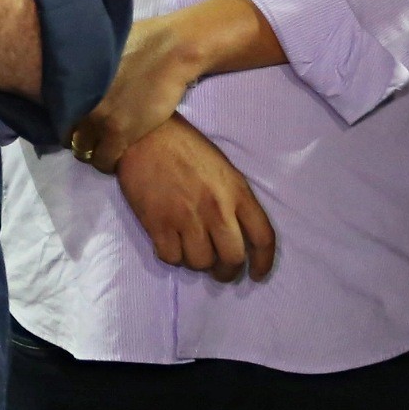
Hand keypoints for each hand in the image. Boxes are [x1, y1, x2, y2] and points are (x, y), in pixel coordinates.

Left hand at [70, 30, 193, 175]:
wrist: (171, 50)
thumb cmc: (141, 40)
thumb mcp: (100, 52)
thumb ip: (86, 70)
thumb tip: (78, 74)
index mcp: (71, 81)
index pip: (55, 113)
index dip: (67, 120)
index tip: (78, 122)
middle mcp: (78, 103)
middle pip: (66, 135)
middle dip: (77, 137)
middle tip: (92, 136)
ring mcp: (97, 120)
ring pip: (82, 151)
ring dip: (92, 151)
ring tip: (105, 146)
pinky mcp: (120, 133)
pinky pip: (104, 161)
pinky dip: (108, 163)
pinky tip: (116, 156)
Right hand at [114, 118, 276, 282]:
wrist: (145, 135)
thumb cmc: (185, 148)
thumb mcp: (223, 169)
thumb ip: (234, 200)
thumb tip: (235, 235)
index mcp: (237, 192)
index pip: (263, 237)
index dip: (263, 262)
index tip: (256, 274)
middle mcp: (216, 209)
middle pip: (233, 258)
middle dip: (227, 272)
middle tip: (220, 271)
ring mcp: (187, 218)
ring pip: (201, 263)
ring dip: (197, 263)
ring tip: (190, 251)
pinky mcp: (158, 224)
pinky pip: (172, 258)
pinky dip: (172, 256)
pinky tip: (170, 244)